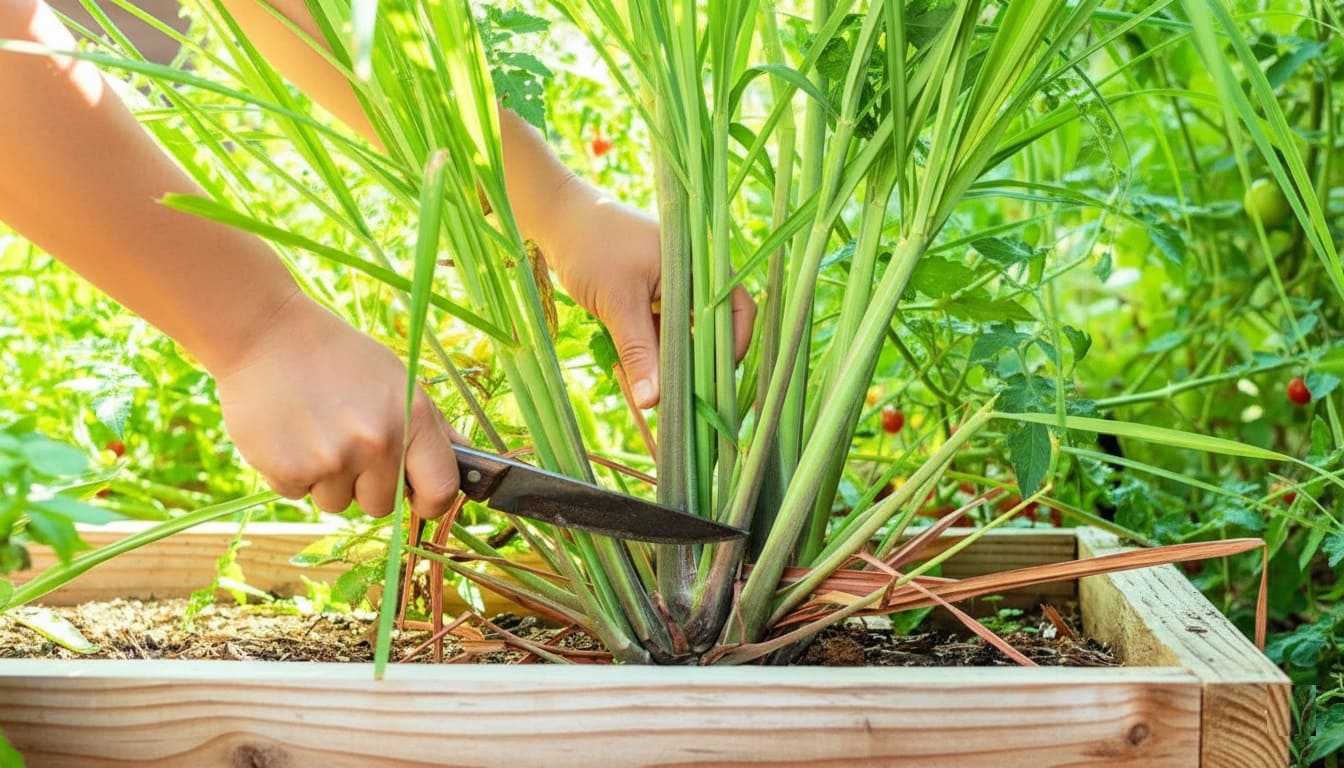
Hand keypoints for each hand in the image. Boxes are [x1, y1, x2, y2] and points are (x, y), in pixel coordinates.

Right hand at [212, 293, 460, 518]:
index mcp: (412, 418)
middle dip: (367, 484)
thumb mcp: (398, 380)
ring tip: (315, 432)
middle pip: (382, 505)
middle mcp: (377, 442)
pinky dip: (293, 473)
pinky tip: (289, 434)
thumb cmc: (338, 357)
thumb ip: (433, 427)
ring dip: (328, 480)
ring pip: (338, 503)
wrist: (265, 333)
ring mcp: (332, 459)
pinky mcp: (289, 470)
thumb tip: (470, 463)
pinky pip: (299, 494)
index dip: (431, 501)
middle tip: (347, 441)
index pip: (441, 489)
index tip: (418, 497)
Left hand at [542, 184, 756, 408]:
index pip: (736, 308)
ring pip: (685, 334)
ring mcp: (671, 287)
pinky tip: (644, 381)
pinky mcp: (650, 298)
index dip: (735, 346)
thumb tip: (653, 401)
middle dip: (702, 364)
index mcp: (699, 264)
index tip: (716, 382)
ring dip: (676, 363)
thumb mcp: (618, 302)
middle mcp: (692, 275)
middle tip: (690, 400)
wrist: (555, 219)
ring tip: (667, 397)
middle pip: (713, 327)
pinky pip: (662, 332)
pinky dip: (655, 354)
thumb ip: (639, 351)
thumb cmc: (591, 246)